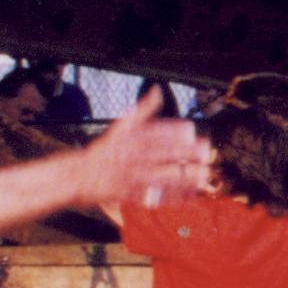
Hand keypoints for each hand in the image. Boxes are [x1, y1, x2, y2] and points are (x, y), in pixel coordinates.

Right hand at [89, 87, 211, 207]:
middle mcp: (136, 157)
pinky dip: (176, 196)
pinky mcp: (135, 195)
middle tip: (205, 150)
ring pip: (165, 176)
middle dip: (187, 153)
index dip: (176, 131)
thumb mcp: (120, 126)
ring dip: (186, 176)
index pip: (157, 132)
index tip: (192, 130)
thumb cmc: (104, 151)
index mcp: (133, 138)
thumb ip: (142, 109)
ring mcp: (135, 177)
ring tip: (204, 173)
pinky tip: (191, 194)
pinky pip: (158, 196)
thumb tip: (157, 90)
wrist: (81, 176)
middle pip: (164, 154)